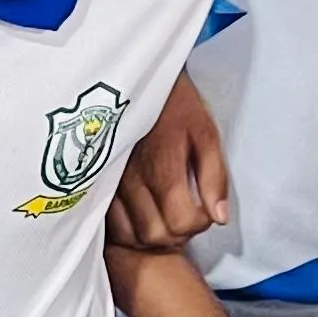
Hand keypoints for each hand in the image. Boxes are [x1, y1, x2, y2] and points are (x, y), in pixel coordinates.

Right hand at [107, 75, 231, 253]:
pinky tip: (143, 216)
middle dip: (178, 234)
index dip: (200, 223)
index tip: (205, 210)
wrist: (134, 80)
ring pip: (132, 236)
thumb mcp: (205, 133)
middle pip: (156, 236)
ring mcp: (111, 185)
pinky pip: (111, 226)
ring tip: (166, 218)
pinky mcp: (97, 185)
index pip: (182, 222)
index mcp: (163, 168)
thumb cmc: (175, 104)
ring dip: (153, 235)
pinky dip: (130, 230)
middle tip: (187, 215)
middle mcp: (132, 182)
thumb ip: (214, 178)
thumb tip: (220, 217)